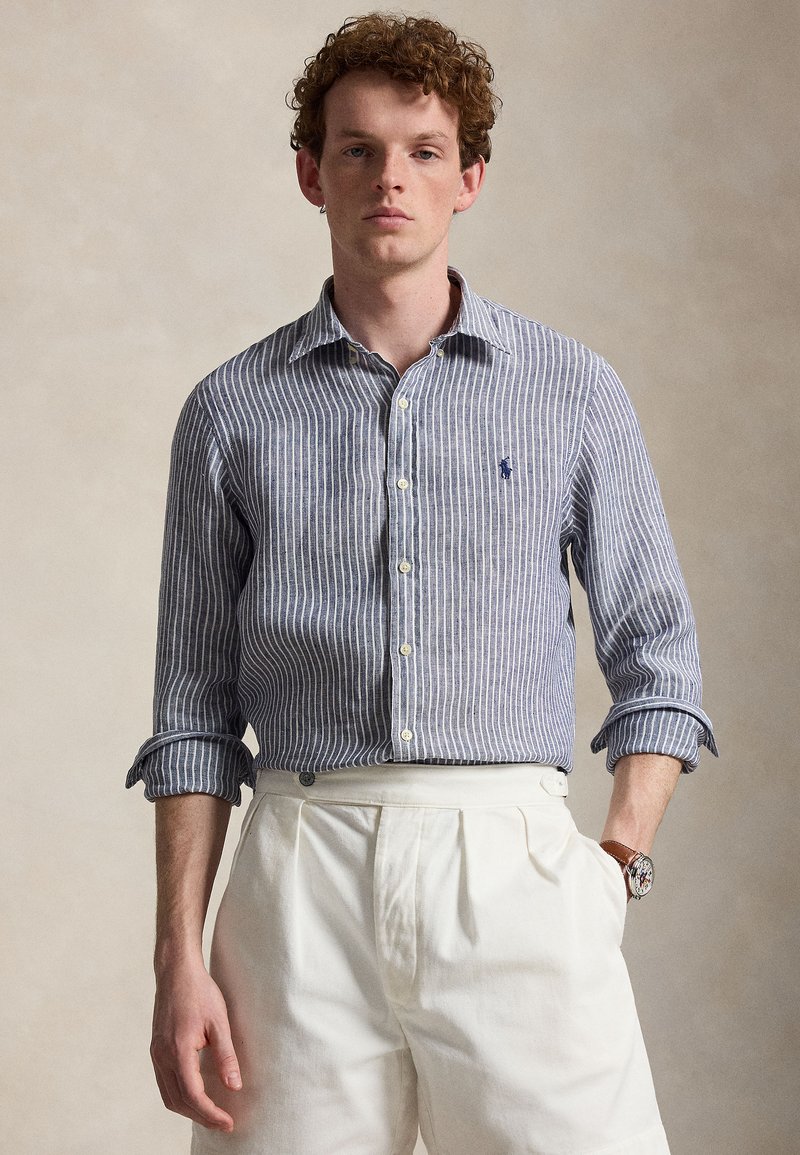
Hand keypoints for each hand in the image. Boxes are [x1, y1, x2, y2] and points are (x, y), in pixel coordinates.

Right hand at [150, 957, 241, 1131]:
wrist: (176, 971)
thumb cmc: (200, 992)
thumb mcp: (219, 1022)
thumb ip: (226, 1056)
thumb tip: (234, 1087)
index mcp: (178, 1051)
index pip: (193, 1095)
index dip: (210, 1114)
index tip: (228, 1122)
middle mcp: (162, 1056)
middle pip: (179, 1101)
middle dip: (201, 1116)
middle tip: (223, 1123)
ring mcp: (156, 1054)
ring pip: (169, 1096)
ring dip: (189, 1110)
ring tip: (212, 1113)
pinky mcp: (156, 1050)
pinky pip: (164, 1083)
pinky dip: (179, 1096)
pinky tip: (196, 1095)